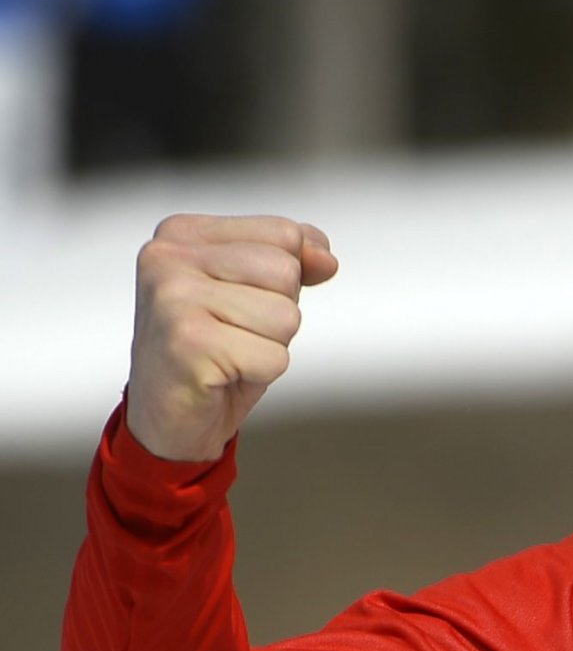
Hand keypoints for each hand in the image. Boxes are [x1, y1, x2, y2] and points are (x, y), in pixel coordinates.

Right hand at [125, 214, 338, 461]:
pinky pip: (275, 357)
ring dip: (270, 345)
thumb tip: (326, 259)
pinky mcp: (187, 343)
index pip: (285, 234)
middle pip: (286, 272)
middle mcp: (167, 256)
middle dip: (278, 314)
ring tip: (229, 354)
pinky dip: (261, 374)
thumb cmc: (214, 350)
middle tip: (234, 335)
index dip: (285, 280)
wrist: (167, 417)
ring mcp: (173, 298)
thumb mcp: (256, 293)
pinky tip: (222, 375)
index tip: (240, 303)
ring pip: (286, 315)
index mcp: (182, 233)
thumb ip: (293, 260)